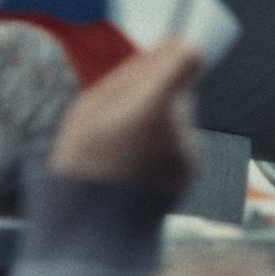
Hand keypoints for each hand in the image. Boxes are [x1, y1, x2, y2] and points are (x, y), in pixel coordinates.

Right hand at [50, 40, 202, 190]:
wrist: (90, 228)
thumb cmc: (81, 163)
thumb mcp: (88, 109)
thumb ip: (130, 76)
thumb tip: (165, 47)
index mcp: (153, 108)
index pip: (189, 58)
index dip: (177, 51)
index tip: (164, 53)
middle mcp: (181, 127)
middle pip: (182, 90)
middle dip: (159, 94)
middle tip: (123, 118)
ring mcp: (190, 151)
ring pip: (182, 116)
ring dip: (161, 122)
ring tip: (126, 147)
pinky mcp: (193, 171)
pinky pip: (181, 142)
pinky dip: (164, 146)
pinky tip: (137, 164)